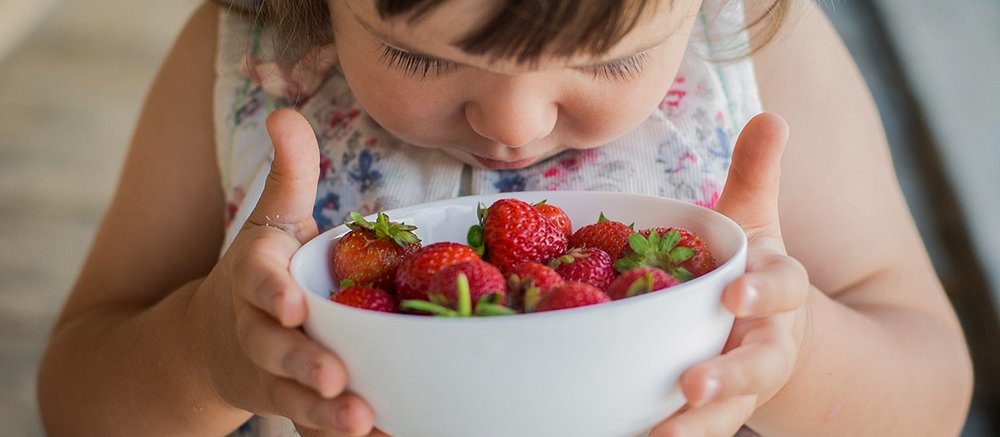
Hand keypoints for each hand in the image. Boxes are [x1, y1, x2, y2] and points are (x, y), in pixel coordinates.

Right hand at [199, 109, 384, 435]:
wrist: (213, 339)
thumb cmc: (262, 270)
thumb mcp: (271, 219)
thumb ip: (287, 172)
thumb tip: (284, 112)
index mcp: (255, 277)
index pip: (257, 280)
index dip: (271, 292)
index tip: (292, 305)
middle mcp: (258, 327)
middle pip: (274, 345)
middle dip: (300, 360)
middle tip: (333, 377)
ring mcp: (272, 371)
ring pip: (293, 395)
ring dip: (324, 412)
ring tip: (360, 421)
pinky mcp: (290, 402)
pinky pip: (313, 423)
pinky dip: (338, 433)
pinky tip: (382, 435)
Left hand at [649, 113, 809, 435]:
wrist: (776, 334)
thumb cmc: (751, 269)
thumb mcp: (756, 220)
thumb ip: (758, 173)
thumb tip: (771, 114)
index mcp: (777, 290)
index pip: (782, 286)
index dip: (762, 289)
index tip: (736, 292)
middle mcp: (766, 342)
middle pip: (759, 364)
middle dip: (730, 376)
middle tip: (693, 386)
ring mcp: (742, 384)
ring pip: (727, 413)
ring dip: (696, 426)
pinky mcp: (714, 411)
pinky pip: (695, 429)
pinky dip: (668, 434)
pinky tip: (629, 436)